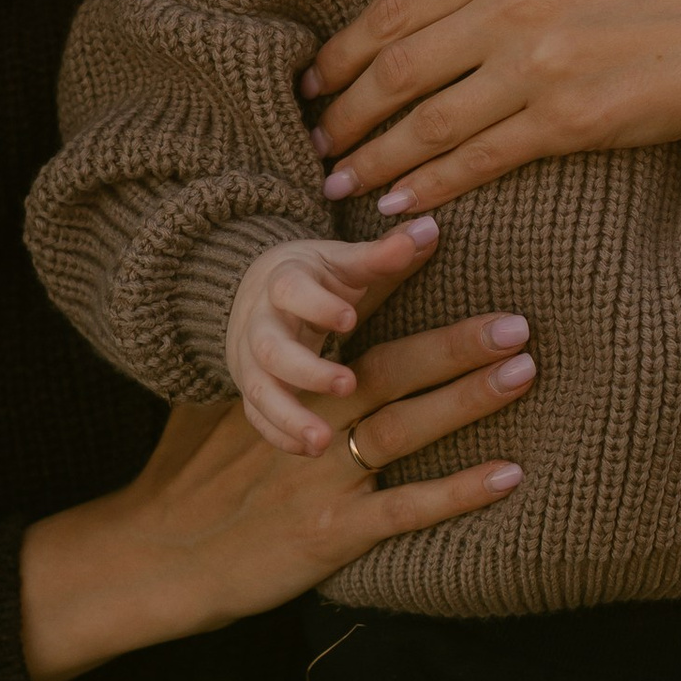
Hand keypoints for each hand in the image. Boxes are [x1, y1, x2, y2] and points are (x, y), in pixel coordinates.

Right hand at [19, 290, 535, 680]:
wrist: (151, 559)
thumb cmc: (182, 484)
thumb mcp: (210, 411)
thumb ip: (255, 374)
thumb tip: (271, 331)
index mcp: (285, 386)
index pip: (349, 330)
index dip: (394, 292)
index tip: (440, 253)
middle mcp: (310, 423)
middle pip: (391, 371)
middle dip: (455, 343)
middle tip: (518, 321)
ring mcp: (323, 479)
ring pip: (403, 427)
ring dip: (466, 399)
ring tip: (522, 373)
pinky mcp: (331, 533)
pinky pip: (405, 509)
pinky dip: (457, 493)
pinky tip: (509, 476)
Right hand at [227, 232, 393, 452]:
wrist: (251, 291)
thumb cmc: (314, 278)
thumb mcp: (342, 261)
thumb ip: (382, 254)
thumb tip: (430, 229)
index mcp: (284, 283)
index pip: (292, 291)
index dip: (318, 305)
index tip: (350, 319)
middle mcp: (261, 323)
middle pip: (272, 348)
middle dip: (306, 369)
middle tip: (345, 385)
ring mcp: (251, 360)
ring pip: (260, 390)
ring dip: (289, 416)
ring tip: (322, 440)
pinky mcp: (251, 388)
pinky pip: (257, 416)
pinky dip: (280, 434)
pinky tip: (311, 451)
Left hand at [300, 0, 680, 214]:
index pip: (393, 10)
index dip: (341, 56)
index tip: (313, 84)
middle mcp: (513, 5)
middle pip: (395, 70)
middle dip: (342, 114)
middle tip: (313, 142)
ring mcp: (540, 66)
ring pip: (426, 122)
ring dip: (372, 159)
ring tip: (338, 182)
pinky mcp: (571, 120)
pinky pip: (479, 159)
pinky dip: (429, 184)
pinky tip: (398, 202)